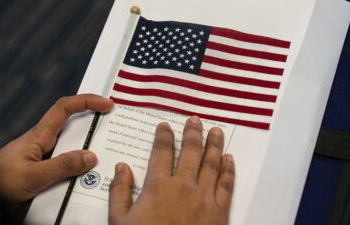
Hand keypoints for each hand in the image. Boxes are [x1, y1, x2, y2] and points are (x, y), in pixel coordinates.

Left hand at [0, 94, 112, 203]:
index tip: (106, 104)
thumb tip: (90, 157)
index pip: (65, 108)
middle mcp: (45, 142)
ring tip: (105, 157)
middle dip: (95, 125)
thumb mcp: (33, 175)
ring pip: (73, 147)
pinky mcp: (46, 169)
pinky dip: (80, 167)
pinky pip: (68, 163)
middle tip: (115, 129)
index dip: (87, 101)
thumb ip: (62, 166)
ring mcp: (46, 156)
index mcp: (40, 135)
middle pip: (74, 126)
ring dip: (88, 150)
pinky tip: (87, 178)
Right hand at [109, 116, 234, 224]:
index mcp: (158, 186)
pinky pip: (227, 184)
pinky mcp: (220, 210)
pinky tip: (229, 159)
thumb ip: (119, 191)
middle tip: (195, 119)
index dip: (164, 135)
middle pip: (190, 151)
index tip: (165, 125)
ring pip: (211, 163)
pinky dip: (229, 170)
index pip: (162, 151)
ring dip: (214, 144)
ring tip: (216, 130)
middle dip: (192, 133)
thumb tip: (122, 167)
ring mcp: (204, 197)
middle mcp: (184, 186)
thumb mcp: (119, 221)